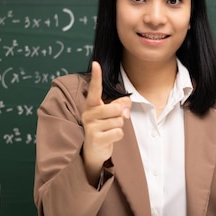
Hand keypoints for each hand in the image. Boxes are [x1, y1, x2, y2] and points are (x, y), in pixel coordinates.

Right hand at [81, 61, 130, 184]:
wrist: (94, 151)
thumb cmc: (104, 128)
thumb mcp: (112, 114)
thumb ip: (121, 105)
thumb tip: (126, 105)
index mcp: (92, 105)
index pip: (95, 89)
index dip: (96, 77)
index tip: (96, 64)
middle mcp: (88, 114)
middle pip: (116, 108)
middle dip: (121, 115)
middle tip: (114, 121)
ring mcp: (90, 126)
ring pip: (119, 121)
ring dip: (119, 127)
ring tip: (109, 131)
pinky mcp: (95, 138)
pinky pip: (118, 133)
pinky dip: (118, 136)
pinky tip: (109, 138)